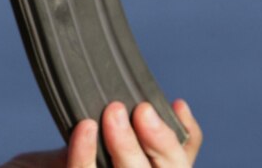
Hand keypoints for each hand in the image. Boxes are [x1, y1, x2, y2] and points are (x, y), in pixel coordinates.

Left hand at [0, 100, 202, 167]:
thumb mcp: (75, 150)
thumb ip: (103, 135)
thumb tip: (127, 99)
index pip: (176, 164)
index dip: (186, 138)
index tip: (176, 103)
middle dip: (163, 143)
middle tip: (142, 107)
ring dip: (128, 146)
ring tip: (114, 111)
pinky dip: (85, 154)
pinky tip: (84, 127)